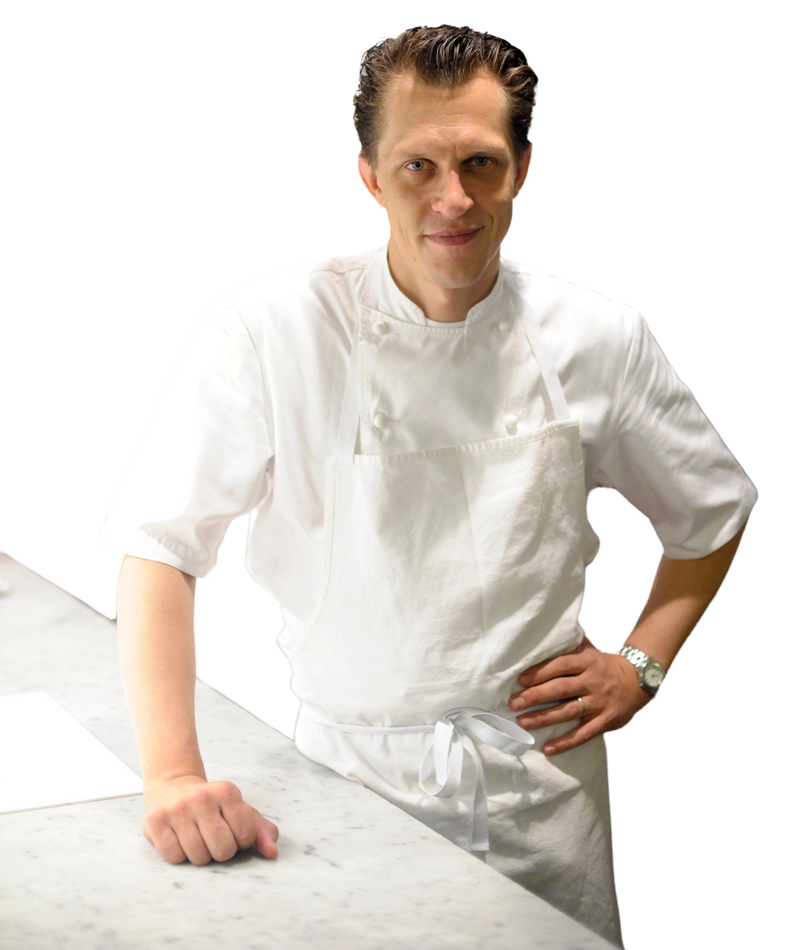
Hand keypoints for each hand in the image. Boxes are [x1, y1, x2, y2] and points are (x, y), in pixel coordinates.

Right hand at [142, 775, 279, 864]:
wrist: (173, 788)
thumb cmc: (212, 806)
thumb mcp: (240, 812)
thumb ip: (262, 831)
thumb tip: (272, 852)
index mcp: (226, 791)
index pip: (246, 835)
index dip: (241, 841)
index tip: (232, 832)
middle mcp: (201, 797)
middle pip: (222, 850)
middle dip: (221, 852)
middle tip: (213, 839)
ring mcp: (177, 809)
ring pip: (198, 857)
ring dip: (200, 855)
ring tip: (196, 838)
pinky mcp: (155, 822)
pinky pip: (174, 858)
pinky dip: (179, 856)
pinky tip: (179, 839)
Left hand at [508, 636, 652, 755]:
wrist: (639, 679)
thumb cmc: (604, 664)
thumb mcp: (590, 650)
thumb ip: (568, 647)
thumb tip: (539, 642)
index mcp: (587, 661)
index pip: (560, 665)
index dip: (539, 672)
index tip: (520, 680)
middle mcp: (593, 681)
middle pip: (560, 688)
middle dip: (535, 696)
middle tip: (514, 703)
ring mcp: (600, 702)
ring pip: (568, 711)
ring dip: (544, 718)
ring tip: (523, 722)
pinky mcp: (606, 721)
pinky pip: (583, 734)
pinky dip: (565, 742)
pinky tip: (548, 748)